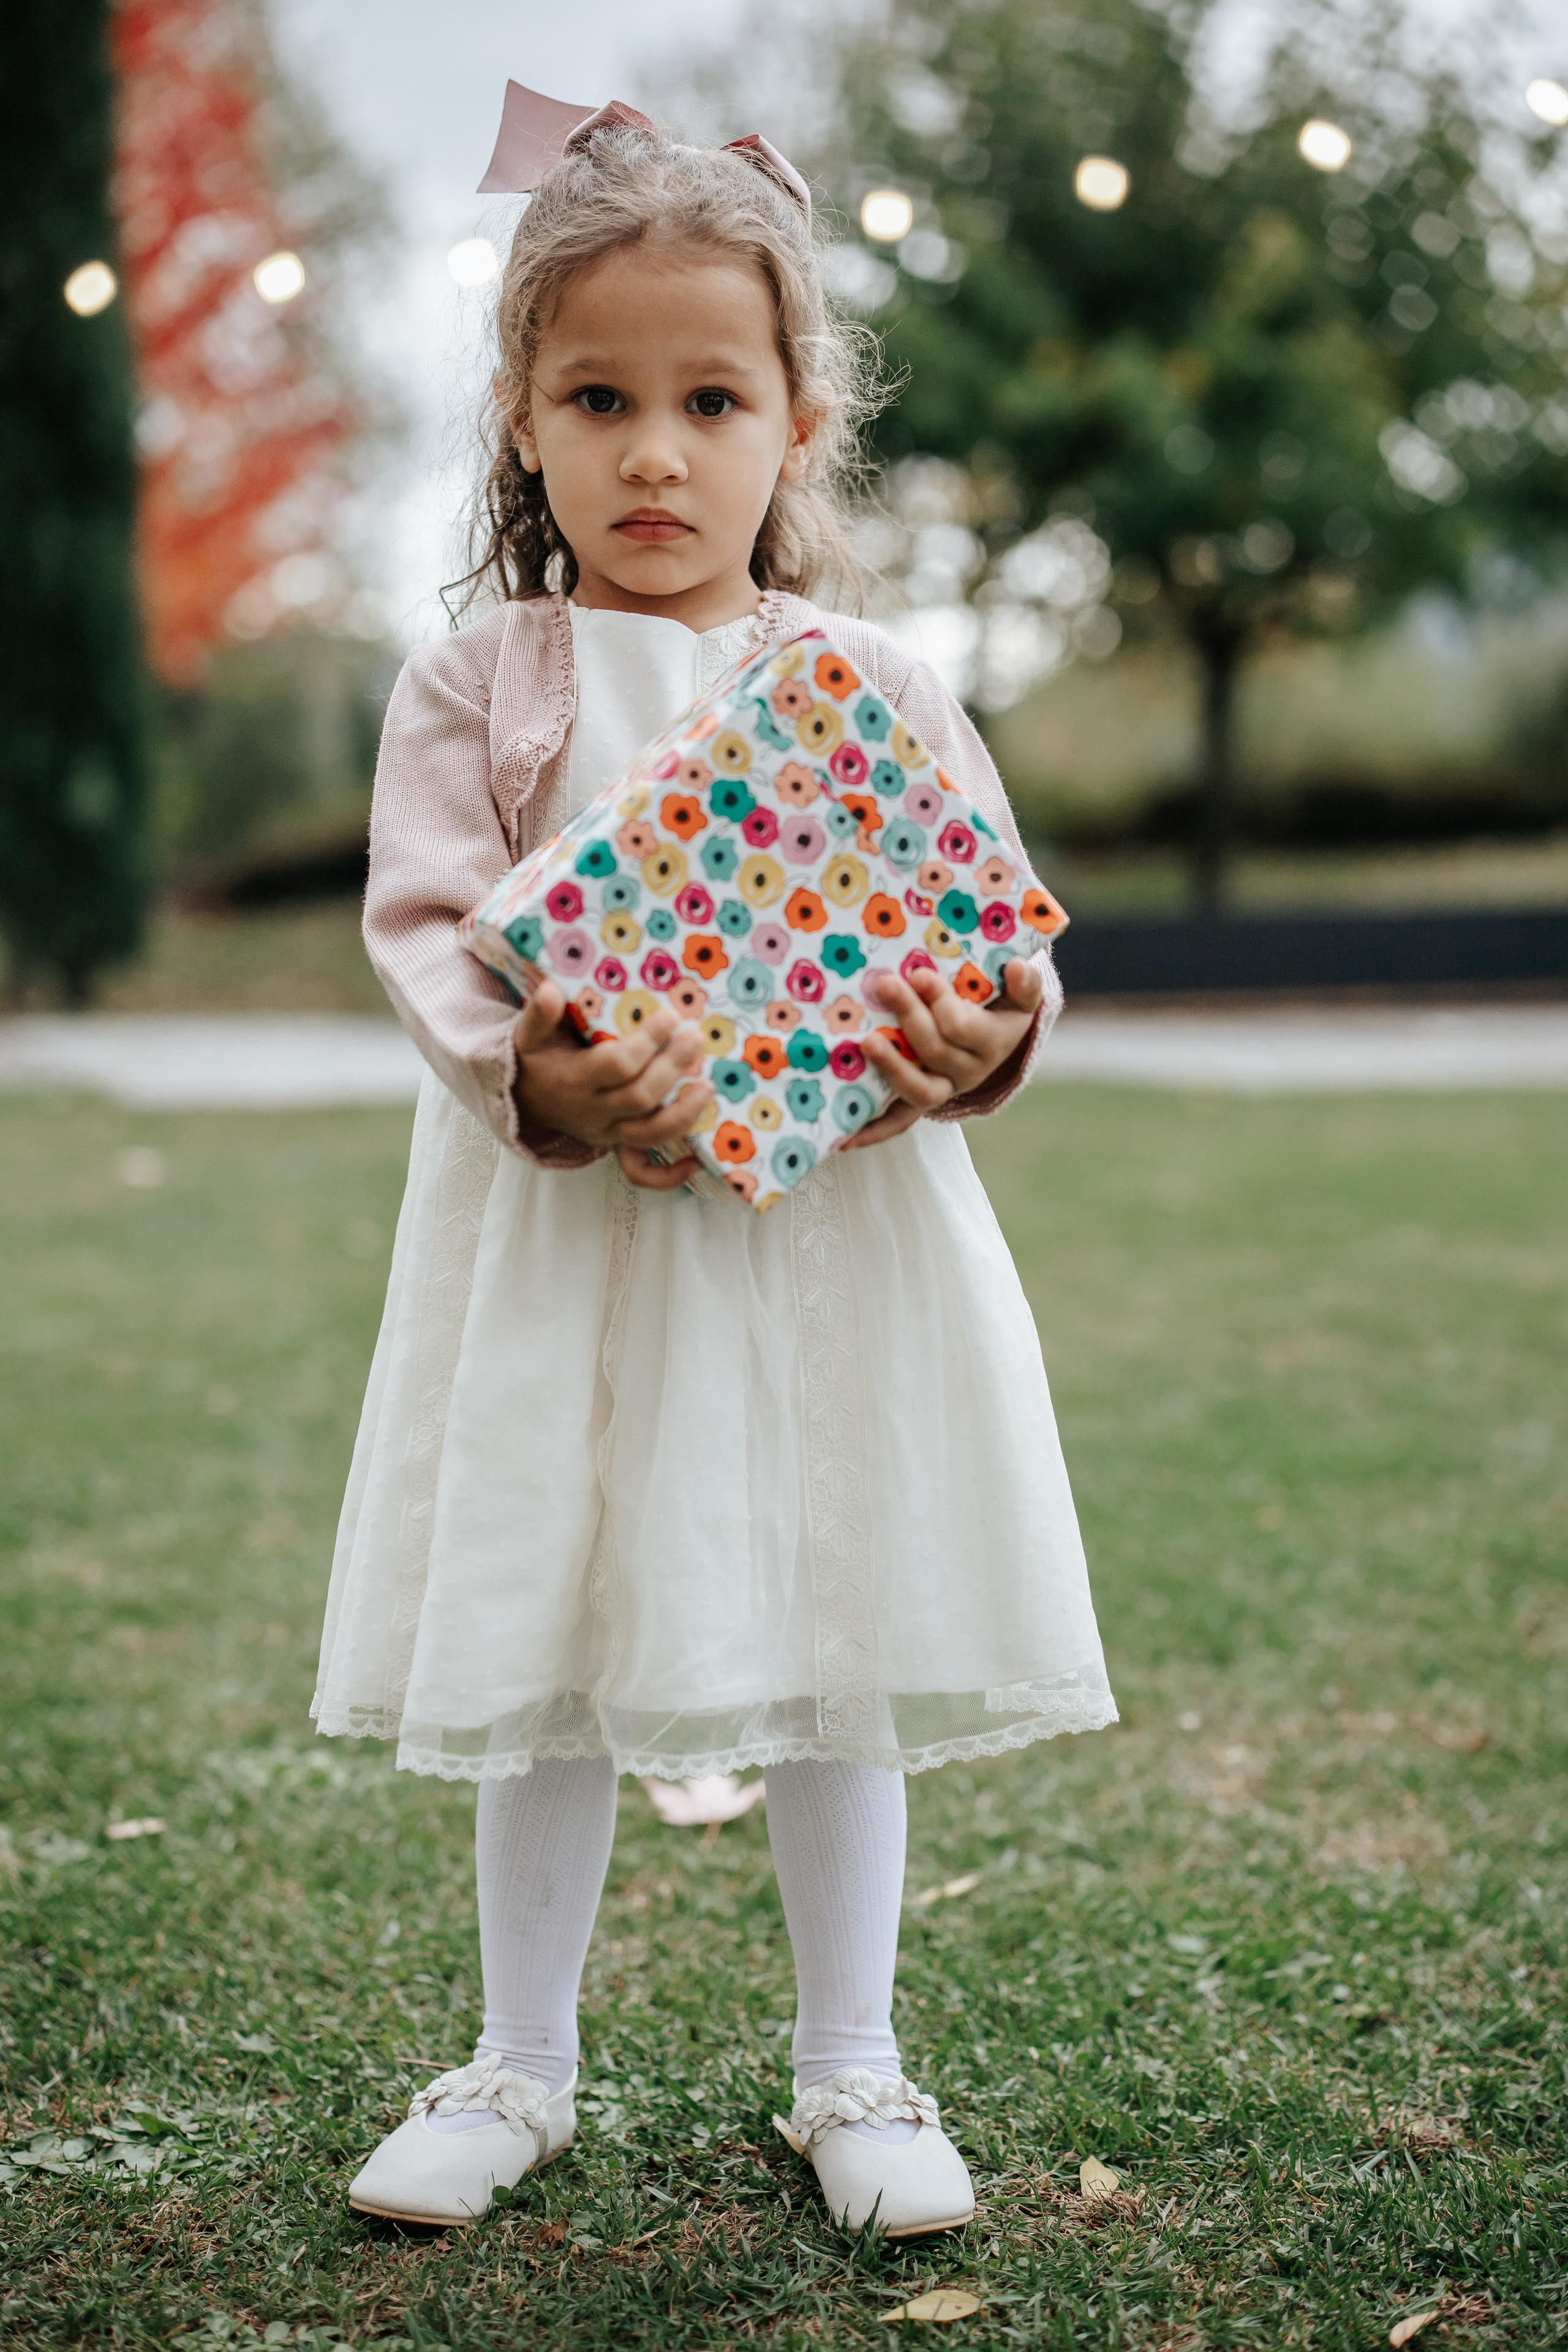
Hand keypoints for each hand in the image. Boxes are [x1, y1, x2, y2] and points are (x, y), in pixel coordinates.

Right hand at [512, 981, 712, 1191]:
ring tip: (708, 1087)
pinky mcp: (617, 1145)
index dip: (647, 1042)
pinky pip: (640, 1170)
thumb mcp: (527, 1036)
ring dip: (683, 1114)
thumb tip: (549, 990)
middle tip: (696, 1039)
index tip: (670, 1015)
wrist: (523, 1100)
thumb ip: (538, 1015)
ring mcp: (607, 1133)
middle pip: (640, 1097)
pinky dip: (667, 1175)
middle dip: (672, 1068)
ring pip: (649, 1134)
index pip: (617, 1065)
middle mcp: (593, 1111)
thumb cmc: (535, 1060)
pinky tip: (693, 1161)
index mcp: (575, 1080)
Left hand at [845, 956, 1044, 1152]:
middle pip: (937, 1051)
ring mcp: (944, 1089)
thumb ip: (1024, 984)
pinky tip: (844, 1139)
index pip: (962, 1027)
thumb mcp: (1020, 996)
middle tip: (886, 985)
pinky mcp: (921, 1102)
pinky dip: (873, 1131)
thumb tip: (1016, 967)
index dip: (940, 1002)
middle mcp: (970, 1071)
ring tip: (868, 1042)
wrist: (997, 1039)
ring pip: (921, 1091)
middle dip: (910, 1016)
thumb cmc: (1000, 1008)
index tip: (918, 974)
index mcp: (992, 1042)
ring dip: (892, 1067)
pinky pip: (899, 1121)